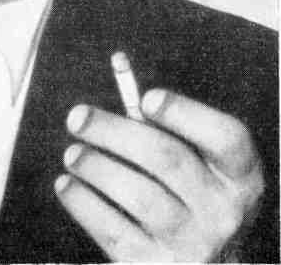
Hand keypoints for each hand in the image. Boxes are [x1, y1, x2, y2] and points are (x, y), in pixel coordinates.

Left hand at [55, 90, 263, 261]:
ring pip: (140, 196)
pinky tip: (67, 185)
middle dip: (115, 132)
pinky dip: (85, 205)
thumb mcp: (199, 162)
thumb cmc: (191, 195)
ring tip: (72, 153)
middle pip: (168, 159)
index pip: (225, 138)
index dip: (184, 113)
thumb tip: (119, 62)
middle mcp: (224, 211)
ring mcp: (195, 245)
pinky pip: (116, 233)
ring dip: (98, 168)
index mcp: (240, 176)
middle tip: (77, 117)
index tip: (145, 96)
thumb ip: (163, 119)